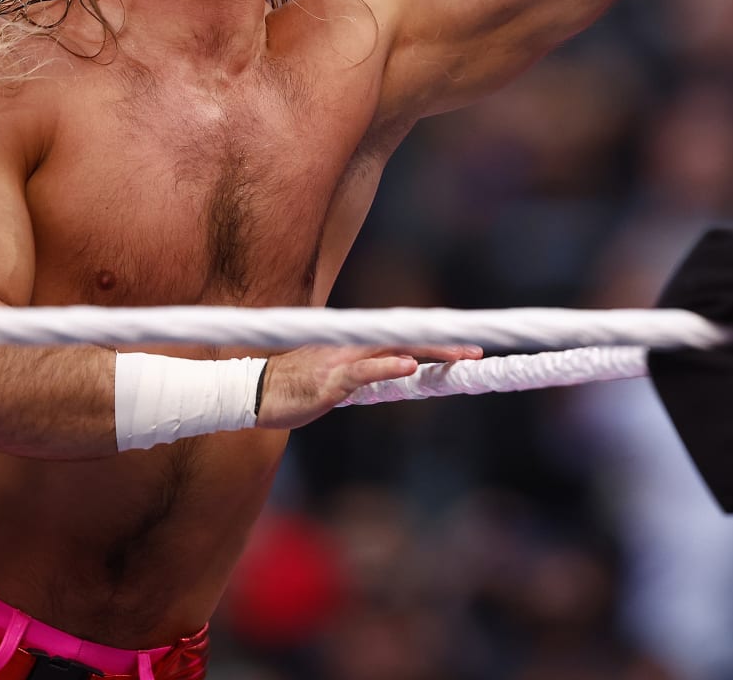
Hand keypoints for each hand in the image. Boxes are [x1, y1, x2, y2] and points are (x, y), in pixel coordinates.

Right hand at [254, 343, 482, 430]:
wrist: (256, 392)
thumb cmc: (296, 385)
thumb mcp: (337, 376)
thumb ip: (368, 372)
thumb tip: (398, 370)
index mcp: (357, 346)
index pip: (403, 339)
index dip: (434, 342)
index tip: (466, 349)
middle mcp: (354, 346)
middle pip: (407, 339)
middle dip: (443, 345)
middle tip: (477, 352)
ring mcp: (343, 361)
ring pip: (393, 349)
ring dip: (429, 352)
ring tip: (459, 356)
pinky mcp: (330, 381)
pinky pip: (363, 371)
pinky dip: (388, 366)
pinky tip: (410, 366)